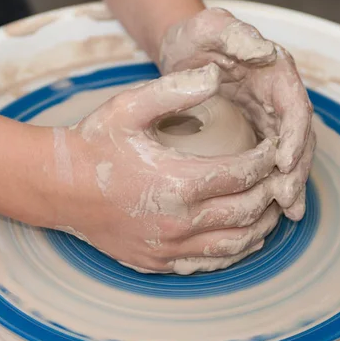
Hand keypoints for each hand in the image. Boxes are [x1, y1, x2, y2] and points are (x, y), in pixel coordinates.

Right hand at [46, 64, 281, 273]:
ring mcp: (168, 247)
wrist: (60, 188)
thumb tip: (216, 76)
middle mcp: (178, 221)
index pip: (242, 174)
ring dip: (261, 225)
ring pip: (234, 244)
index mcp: (178, 182)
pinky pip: (208, 264)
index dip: (267, 160)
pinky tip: (242, 238)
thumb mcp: (128, 107)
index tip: (274, 148)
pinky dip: (234, 251)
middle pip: (246, 212)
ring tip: (271, 207)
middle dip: (272, 193)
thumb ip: (173, 90)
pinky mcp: (158, 262)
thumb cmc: (94, 145)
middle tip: (280, 177)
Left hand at [159, 8, 314, 219]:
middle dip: (296, 170)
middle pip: (299, 137)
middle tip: (287, 200)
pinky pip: (271, 160)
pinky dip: (275, 182)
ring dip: (291, 182)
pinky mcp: (256, 131)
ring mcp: (268, 116)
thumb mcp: (210, 28)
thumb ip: (235, 35)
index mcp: (276, 72)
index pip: (294, 107)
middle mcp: (279, 96)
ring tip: (288, 212)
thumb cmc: (195, 37)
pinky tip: (274, 207)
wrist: (183, 50)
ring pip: (289, 153)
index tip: (284, 162)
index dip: (294, 136)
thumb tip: (266, 52)